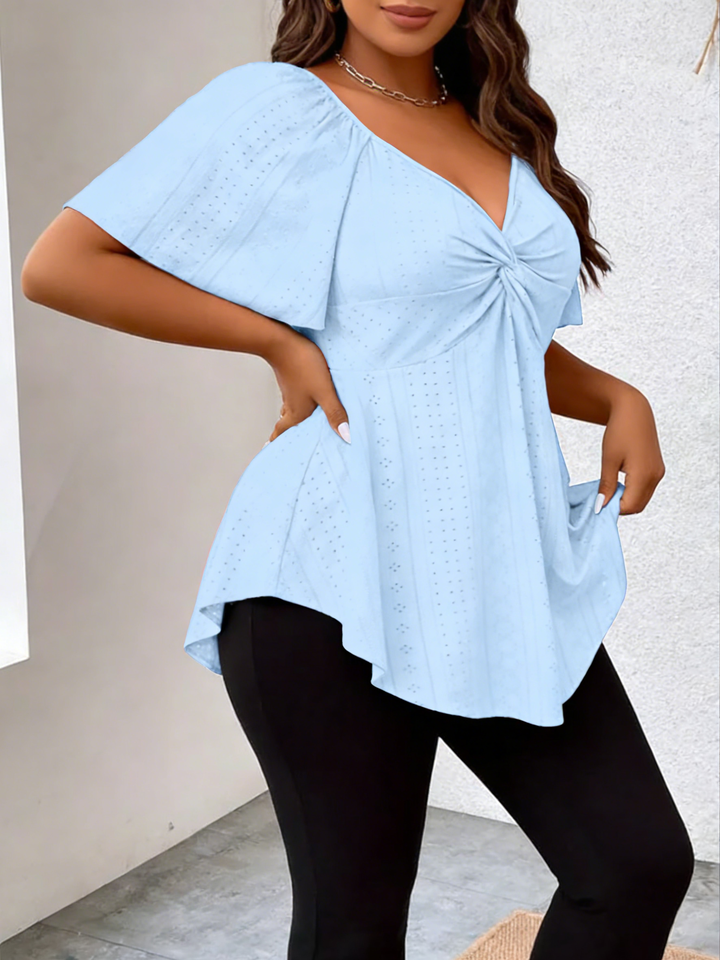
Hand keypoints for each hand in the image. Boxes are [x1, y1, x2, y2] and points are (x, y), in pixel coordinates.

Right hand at [263, 329, 350, 444]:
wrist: (282, 341)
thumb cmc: (303, 366)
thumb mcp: (324, 391)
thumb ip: (335, 413)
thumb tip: (345, 436)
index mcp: (296, 413)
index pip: (282, 433)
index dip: (277, 444)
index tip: (274, 453)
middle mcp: (290, 405)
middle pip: (286, 425)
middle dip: (289, 434)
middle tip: (293, 444)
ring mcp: (290, 392)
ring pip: (291, 411)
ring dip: (295, 419)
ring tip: (303, 425)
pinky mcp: (292, 379)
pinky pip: (295, 397)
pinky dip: (300, 403)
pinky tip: (308, 399)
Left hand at [596, 386, 664, 514]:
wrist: (634, 410)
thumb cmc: (619, 431)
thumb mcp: (608, 460)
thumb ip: (607, 486)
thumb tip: (601, 505)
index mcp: (644, 475)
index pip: (629, 506)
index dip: (612, 509)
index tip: (597, 505)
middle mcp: (655, 476)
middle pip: (638, 506)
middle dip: (620, 506)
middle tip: (602, 499)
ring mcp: (658, 473)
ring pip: (642, 499)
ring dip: (626, 500)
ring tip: (609, 489)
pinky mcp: (657, 469)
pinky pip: (645, 489)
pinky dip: (633, 491)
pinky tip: (619, 483)